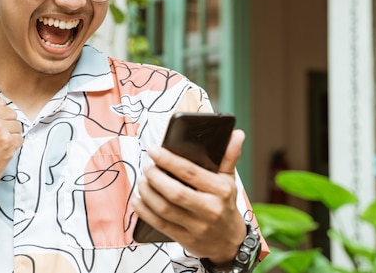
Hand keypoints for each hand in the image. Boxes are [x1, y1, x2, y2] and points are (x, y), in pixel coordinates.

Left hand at [133, 129, 246, 264]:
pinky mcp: (185, 239)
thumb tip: (237, 134)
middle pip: (175, 192)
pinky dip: (144, 211)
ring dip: (148, 192)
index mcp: (221, 190)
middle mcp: (210, 209)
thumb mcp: (230, 180)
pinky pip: (159, 224)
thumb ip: (229, 156)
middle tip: (147, 167)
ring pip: (164, 208)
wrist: (230, 242)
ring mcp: (197, 226)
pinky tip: (138, 200)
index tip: (154, 151)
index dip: (169, 160)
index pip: (191, 172)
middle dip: (155, 177)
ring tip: (142, 180)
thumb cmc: (225, 205)